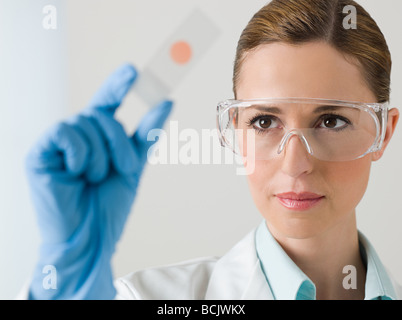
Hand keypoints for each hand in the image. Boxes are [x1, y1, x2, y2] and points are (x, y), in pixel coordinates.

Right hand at [26, 64, 172, 298]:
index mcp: (96, 140)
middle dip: (119, 142)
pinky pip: (65, 131)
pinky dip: (80, 153)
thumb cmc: (109, 207)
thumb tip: (167, 100)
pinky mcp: (40, 153)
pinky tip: (76, 173)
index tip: (133, 70)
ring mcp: (57, 145)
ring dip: (101, 155)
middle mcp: (76, 138)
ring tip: (94, 179)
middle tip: (122, 170)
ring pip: (86, 122)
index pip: (106, 104)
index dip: (117, 85)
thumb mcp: (134, 166)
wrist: (89, 240)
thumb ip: (146, 133)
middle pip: (101, 115)